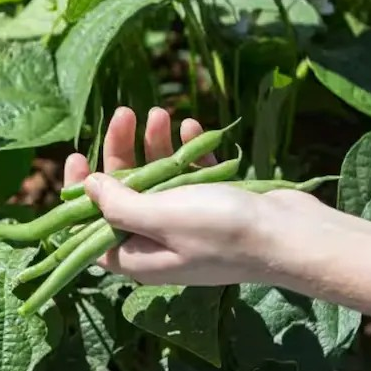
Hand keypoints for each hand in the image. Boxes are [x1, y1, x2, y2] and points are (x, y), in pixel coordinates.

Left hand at [63, 106, 325, 285]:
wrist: (292, 235)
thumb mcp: (161, 217)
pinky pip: (192, 175)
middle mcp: (160, 243)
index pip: (91, 231)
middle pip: (126, 195)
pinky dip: (188, 151)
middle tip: (125, 113)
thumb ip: (119, 205)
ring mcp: (189, 223)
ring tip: (160, 113)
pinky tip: (193, 127)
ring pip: (159, 180)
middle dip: (123, 153)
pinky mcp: (215, 205)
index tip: (77, 158)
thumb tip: (86, 189)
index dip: (79, 195)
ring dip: (156, 145)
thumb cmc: (223, 231)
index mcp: (140, 257)